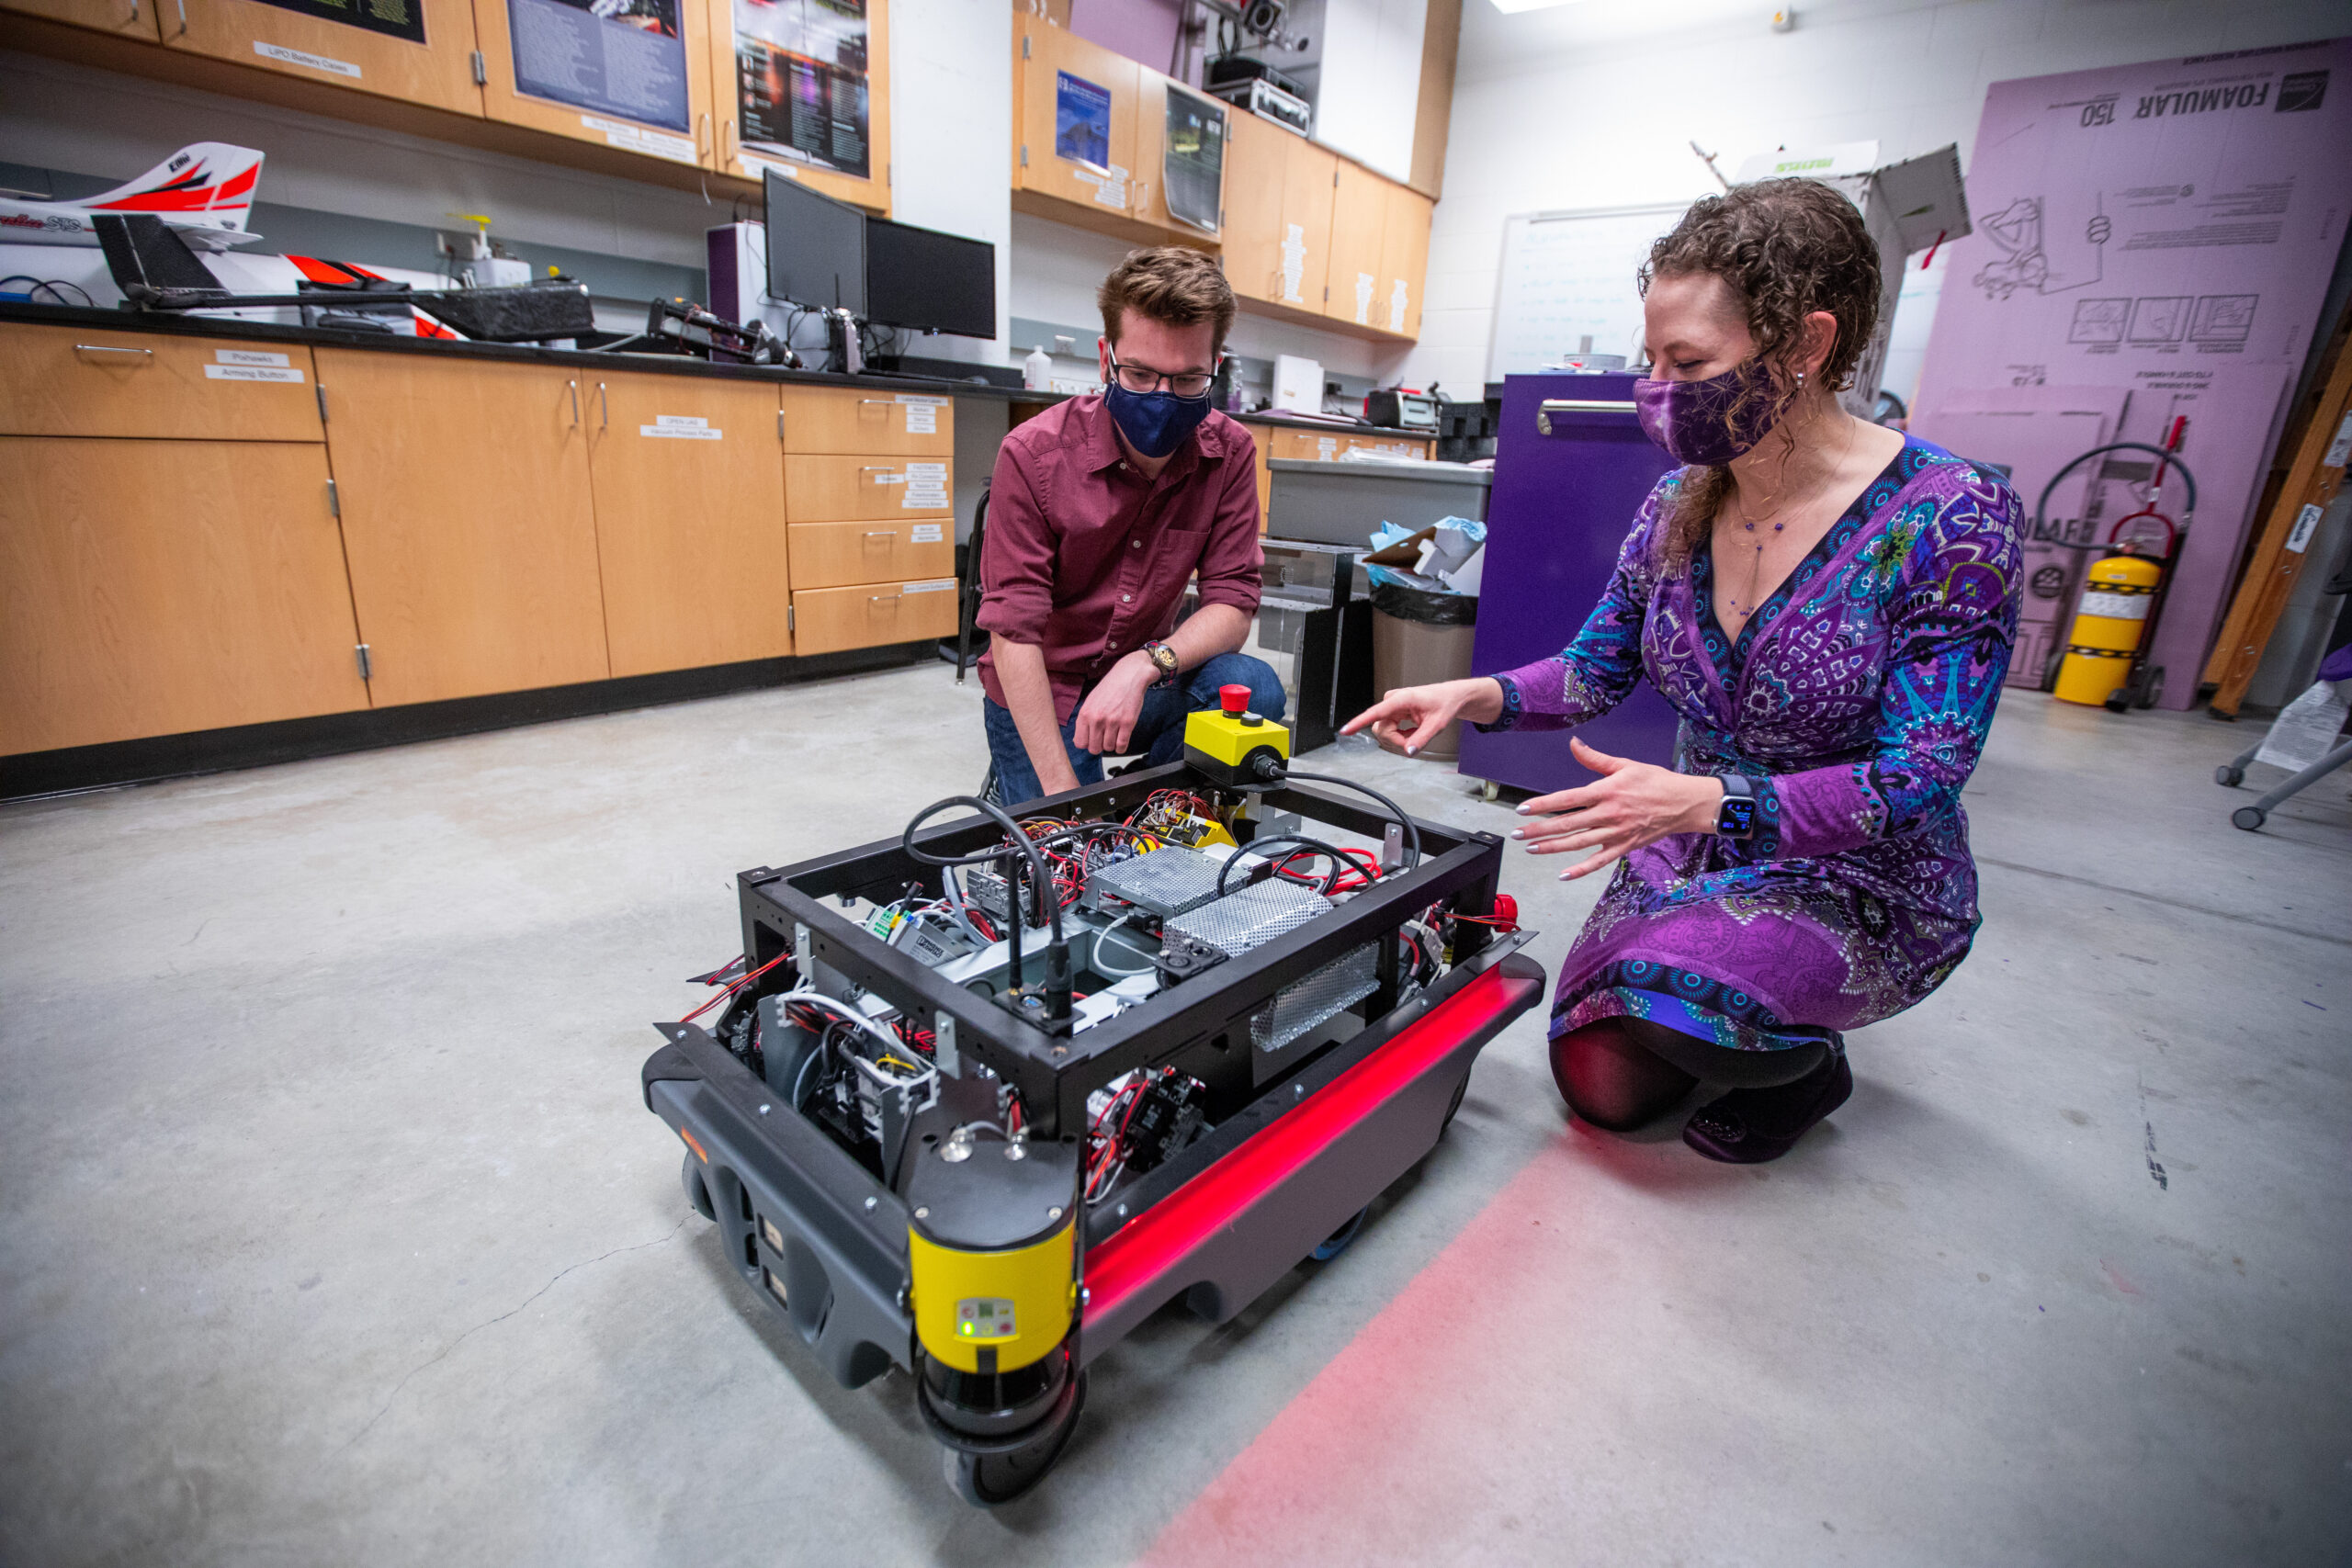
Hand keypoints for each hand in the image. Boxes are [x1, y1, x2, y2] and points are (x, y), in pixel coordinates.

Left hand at [1073, 653, 1155, 755]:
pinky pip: (1122, 746)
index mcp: (1085, 713)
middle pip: (1094, 748)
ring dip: (1111, 745)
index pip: (1080, 742)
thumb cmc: (1110, 687)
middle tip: (1104, 738)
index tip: (1092, 739)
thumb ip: (1085, 720)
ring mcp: (1112, 722)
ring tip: (1114, 735)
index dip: (1087, 743)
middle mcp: (1097, 719)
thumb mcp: (1091, 701)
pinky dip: (1121, 747)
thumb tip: (1080, 740)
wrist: (1130, 675)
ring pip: (1108, 748)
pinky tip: (1122, 739)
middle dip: (1099, 746)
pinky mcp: (1127, 723)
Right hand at [1340, 678, 1504, 754]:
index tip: (1345, 730)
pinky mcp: (1392, 713)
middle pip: (1381, 729)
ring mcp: (1391, 707)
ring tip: (1416, 732)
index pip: (1376, 713)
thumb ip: (1421, 740)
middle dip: (1396, 740)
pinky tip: (1413, 730)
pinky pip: (1389, 730)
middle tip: (1414, 740)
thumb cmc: (1444, 704)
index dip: (1358, 722)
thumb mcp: (1437, 725)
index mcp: (1402, 699)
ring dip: (1399, 739)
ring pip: (1384, 732)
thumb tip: (1408, 751)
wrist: (1450, 697)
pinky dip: (1401, 736)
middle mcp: (1393, 701)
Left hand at [1511, 736, 1723, 880]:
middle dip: (1539, 830)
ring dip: (1553, 847)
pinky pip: (1600, 861)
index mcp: (1606, 791)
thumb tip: (1573, 743)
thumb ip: (1595, 758)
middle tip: (1517, 833)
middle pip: (1567, 824)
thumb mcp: (1625, 765)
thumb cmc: (1655, 781)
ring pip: (1579, 843)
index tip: (1523, 810)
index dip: (1543, 805)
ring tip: (1532, 848)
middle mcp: (1608, 813)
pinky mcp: (1624, 846)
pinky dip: (1581, 869)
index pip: (1567, 799)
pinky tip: (1563, 874)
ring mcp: (1616, 833)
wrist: (1684, 803)